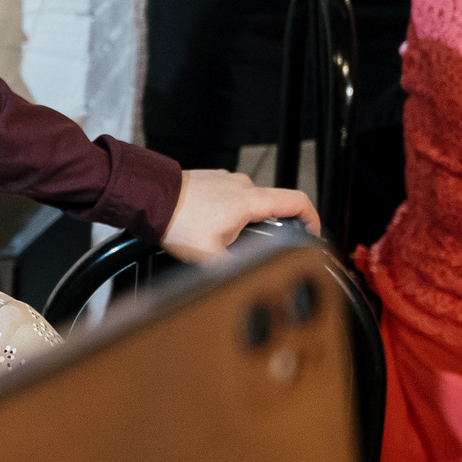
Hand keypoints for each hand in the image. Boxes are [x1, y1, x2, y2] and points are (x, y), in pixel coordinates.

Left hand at [160, 168, 321, 261]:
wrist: (148, 198)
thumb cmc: (175, 221)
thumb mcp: (209, 256)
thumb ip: (236, 269)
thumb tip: (250, 281)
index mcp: (250, 200)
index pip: (297, 202)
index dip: (312, 219)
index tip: (312, 235)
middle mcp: (242, 185)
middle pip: (274, 206)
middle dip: (271, 229)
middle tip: (256, 247)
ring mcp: (227, 180)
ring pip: (251, 203)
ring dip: (246, 222)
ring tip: (224, 239)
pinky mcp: (213, 181)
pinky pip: (232, 198)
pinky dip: (230, 213)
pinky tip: (210, 226)